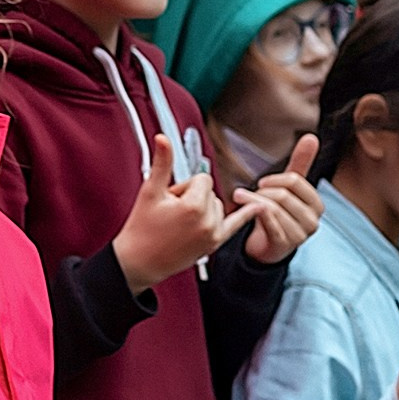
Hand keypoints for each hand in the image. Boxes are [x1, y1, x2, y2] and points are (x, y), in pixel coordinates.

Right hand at [111, 135, 256, 294]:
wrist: (140, 261)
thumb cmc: (141, 228)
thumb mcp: (151, 192)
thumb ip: (162, 163)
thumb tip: (163, 138)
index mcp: (193, 207)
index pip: (202, 179)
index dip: (183, 185)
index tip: (170, 198)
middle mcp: (208, 221)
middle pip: (209, 191)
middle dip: (191, 196)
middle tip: (171, 212)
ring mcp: (213, 234)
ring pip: (217, 205)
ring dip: (202, 207)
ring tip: (179, 221)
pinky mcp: (214, 243)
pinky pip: (235, 225)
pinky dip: (247, 215)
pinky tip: (258, 207)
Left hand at [234, 134, 322, 264]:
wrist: (267, 246)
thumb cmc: (279, 212)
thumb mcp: (289, 188)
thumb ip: (300, 163)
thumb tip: (311, 136)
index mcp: (317, 205)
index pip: (295, 181)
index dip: (274, 179)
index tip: (261, 183)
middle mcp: (312, 221)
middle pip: (283, 194)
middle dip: (261, 191)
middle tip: (246, 193)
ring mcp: (300, 235)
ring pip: (273, 207)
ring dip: (252, 200)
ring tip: (240, 198)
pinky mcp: (284, 244)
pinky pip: (268, 222)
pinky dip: (253, 212)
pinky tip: (244, 210)